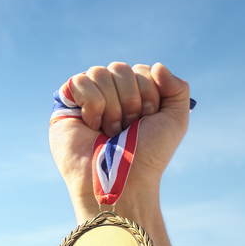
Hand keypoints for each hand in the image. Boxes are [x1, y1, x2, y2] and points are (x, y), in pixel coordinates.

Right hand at [49, 62, 189, 209]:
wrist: (122, 179)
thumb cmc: (147, 155)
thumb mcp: (175, 121)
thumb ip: (178, 88)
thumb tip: (157, 66)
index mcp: (134, 95)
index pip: (140, 70)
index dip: (148, 93)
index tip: (147, 120)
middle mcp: (110, 95)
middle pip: (119, 68)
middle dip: (129, 100)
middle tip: (127, 128)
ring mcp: (87, 99)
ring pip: (99, 73)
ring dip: (111, 107)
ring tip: (109, 131)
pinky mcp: (66, 106)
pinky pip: (79, 81)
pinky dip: (92, 105)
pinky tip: (91, 126)